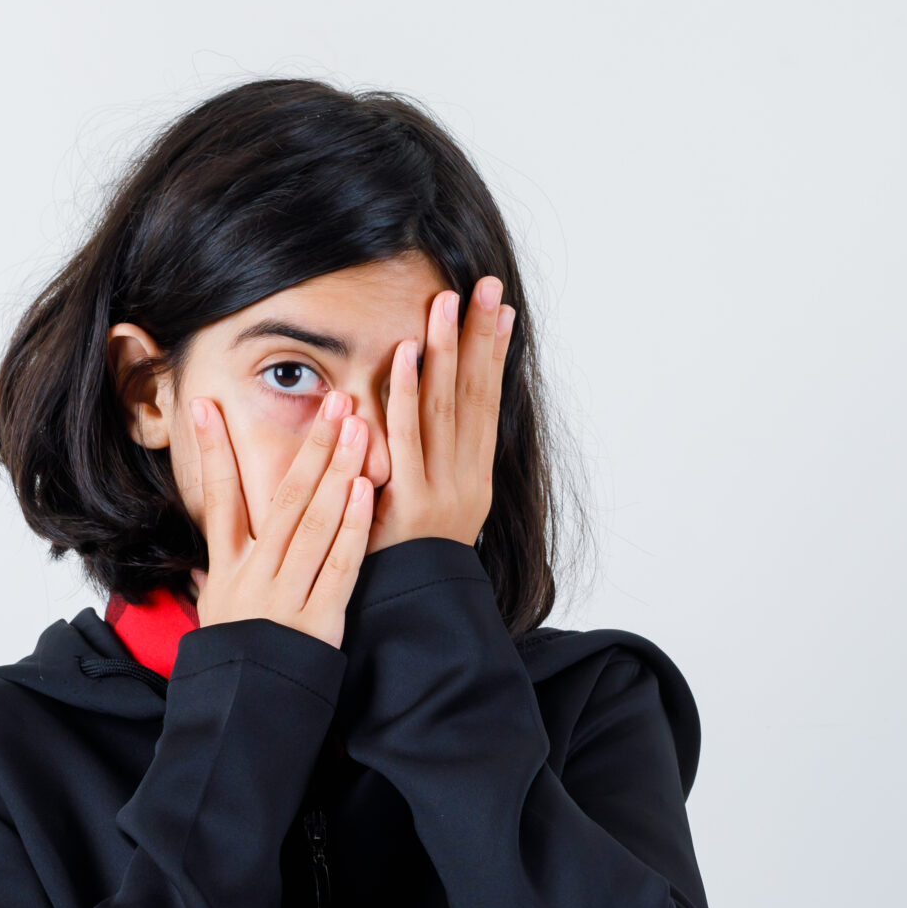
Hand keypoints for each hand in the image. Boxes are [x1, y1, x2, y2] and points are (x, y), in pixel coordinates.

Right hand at [188, 388, 376, 648]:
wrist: (244, 715)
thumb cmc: (233, 664)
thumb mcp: (213, 620)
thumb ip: (210, 585)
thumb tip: (199, 567)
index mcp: (228, 570)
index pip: (218, 500)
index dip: (211, 453)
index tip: (207, 406)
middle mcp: (256, 576)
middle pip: (284, 499)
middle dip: (310, 446)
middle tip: (333, 401)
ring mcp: (287, 596)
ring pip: (315, 523)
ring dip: (338, 471)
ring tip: (359, 429)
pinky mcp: (319, 622)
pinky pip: (339, 567)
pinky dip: (353, 529)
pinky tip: (365, 493)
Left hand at [371, 275, 513, 552]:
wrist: (412, 621)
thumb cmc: (410, 568)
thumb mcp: (430, 514)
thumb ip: (433, 470)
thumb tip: (432, 426)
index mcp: (474, 480)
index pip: (487, 404)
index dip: (494, 355)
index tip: (502, 310)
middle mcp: (466, 480)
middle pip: (475, 396)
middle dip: (480, 338)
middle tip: (486, 286)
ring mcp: (441, 490)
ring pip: (446, 410)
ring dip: (446, 352)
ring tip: (446, 303)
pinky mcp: (410, 503)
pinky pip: (408, 440)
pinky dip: (406, 394)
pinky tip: (405, 354)